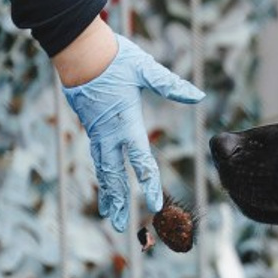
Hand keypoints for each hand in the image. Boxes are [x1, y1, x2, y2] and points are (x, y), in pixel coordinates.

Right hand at [62, 34, 203, 230]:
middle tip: (122, 228)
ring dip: (108, 194)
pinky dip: (101, 175)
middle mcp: (109, 132)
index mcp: (125, 122)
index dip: (148, 184)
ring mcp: (96, 131)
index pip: (140, 160)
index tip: (154, 205)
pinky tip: (104, 187)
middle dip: (120, 201)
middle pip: (115, 174)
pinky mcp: (90, 126)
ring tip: (110, 217)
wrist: (78, 49)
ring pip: (102, 169)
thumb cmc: (115, 58)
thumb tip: (199, 95)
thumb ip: (171, 85)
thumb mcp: (146, 70)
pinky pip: (97, 157)